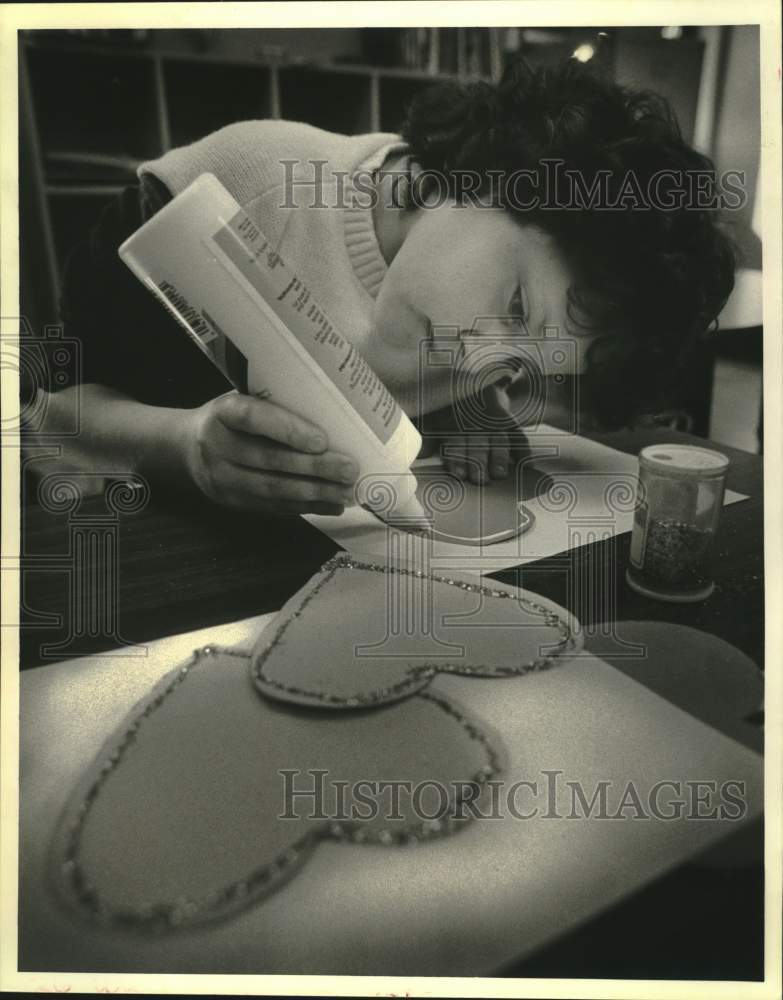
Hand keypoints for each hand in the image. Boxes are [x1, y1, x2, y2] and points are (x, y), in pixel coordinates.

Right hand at [183, 391, 357, 514]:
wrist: (188, 449)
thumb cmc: (232, 420)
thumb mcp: (242, 400)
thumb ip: (274, 406)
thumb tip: (335, 416)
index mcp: (223, 412)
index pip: (253, 419)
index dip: (288, 430)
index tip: (322, 440)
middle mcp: (217, 446)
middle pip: (269, 460)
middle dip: (314, 468)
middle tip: (349, 470)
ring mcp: (222, 479)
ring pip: (273, 489)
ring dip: (314, 493)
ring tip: (346, 492)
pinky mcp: (232, 503)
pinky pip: (272, 507)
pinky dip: (305, 507)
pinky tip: (332, 505)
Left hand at [417, 383, 528, 484]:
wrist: (465, 383)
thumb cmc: (444, 411)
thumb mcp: (430, 420)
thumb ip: (427, 438)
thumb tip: (420, 455)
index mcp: (452, 423)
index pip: (455, 442)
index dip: (457, 459)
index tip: (459, 474)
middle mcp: (473, 422)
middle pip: (477, 443)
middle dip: (479, 462)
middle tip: (481, 480)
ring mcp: (491, 420)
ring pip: (497, 439)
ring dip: (499, 457)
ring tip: (500, 474)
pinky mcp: (506, 419)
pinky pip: (516, 431)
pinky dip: (522, 445)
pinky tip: (525, 460)